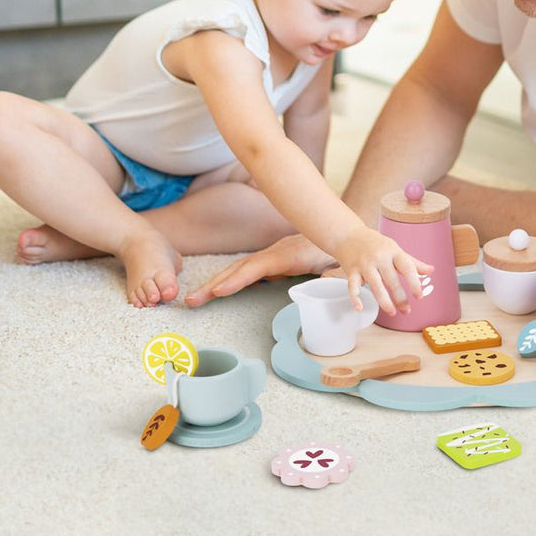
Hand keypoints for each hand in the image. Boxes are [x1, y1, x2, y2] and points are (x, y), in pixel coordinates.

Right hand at [184, 234, 331, 307]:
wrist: (345, 234)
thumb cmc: (342, 251)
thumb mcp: (341, 263)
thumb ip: (334, 274)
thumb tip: (325, 283)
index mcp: (289, 255)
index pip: (256, 267)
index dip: (237, 279)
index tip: (217, 291)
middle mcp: (276, 253)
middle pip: (239, 267)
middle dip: (213, 284)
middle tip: (190, 301)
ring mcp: (273, 255)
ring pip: (239, 268)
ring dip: (217, 282)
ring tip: (196, 298)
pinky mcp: (274, 260)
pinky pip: (248, 270)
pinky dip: (231, 279)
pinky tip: (220, 290)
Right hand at [333, 227, 433, 316]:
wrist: (349, 235)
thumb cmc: (376, 243)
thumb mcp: (395, 249)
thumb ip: (413, 262)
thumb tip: (431, 270)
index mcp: (393, 252)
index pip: (407, 268)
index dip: (414, 283)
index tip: (420, 296)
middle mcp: (379, 258)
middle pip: (391, 280)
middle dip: (400, 297)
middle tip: (407, 311)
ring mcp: (365, 264)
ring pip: (375, 284)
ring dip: (384, 301)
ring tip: (392, 312)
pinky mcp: (352, 271)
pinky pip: (353, 286)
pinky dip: (355, 298)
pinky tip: (360, 308)